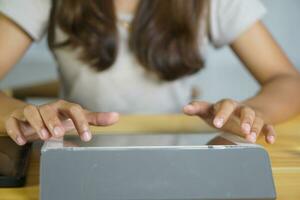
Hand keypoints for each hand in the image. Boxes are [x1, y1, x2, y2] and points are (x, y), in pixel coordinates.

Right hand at [4, 99, 118, 144]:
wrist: (29, 117)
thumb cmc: (56, 119)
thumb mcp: (75, 119)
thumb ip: (94, 119)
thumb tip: (116, 117)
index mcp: (63, 108)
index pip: (74, 110)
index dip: (81, 122)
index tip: (87, 137)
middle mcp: (48, 108)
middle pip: (51, 109)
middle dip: (55, 120)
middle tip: (60, 133)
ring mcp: (31, 111)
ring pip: (32, 112)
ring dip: (37, 124)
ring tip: (44, 136)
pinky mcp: (16, 117)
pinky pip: (15, 121)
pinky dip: (17, 130)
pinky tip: (22, 141)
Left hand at [183, 99, 275, 143]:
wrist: (243, 111)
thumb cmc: (222, 113)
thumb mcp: (210, 111)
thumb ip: (198, 108)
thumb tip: (184, 108)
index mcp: (226, 105)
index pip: (223, 105)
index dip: (221, 113)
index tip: (216, 124)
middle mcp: (240, 108)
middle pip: (244, 110)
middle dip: (242, 119)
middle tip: (240, 130)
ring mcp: (253, 115)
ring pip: (256, 118)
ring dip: (254, 127)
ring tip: (250, 138)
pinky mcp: (263, 123)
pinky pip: (269, 127)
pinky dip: (270, 133)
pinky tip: (269, 141)